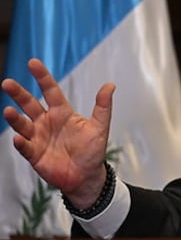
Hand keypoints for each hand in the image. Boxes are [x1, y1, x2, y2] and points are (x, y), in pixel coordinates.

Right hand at [1, 58, 114, 207]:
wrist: (87, 177)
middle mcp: (47, 122)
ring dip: (15, 118)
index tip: (33, 63)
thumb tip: (110, 85)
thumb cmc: (93, 151)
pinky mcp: (34, 154)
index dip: (43, 77)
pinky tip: (18, 138)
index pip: (50, 91)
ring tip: (8, 111)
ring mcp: (38, 137)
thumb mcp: (100, 127)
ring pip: (22, 124)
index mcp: (62, 113)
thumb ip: (103, 107)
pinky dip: (21, 142)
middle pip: (29, 104)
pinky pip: (25, 146)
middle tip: (7, 83)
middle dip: (19, 94)